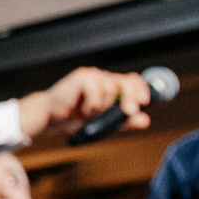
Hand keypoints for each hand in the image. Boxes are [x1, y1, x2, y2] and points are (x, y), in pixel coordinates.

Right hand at [17, 67, 150, 138]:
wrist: (52, 117)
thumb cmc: (77, 117)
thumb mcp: (106, 122)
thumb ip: (125, 120)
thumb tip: (145, 120)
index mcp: (112, 86)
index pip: (133, 81)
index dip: (142, 89)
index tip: (145, 102)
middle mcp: (105, 78)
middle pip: (127, 81)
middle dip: (131, 97)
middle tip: (130, 111)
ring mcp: (93, 75)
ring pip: (111, 90)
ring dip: (102, 108)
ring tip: (89, 113)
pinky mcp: (82, 76)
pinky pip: (96, 93)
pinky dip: (91, 105)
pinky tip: (81, 109)